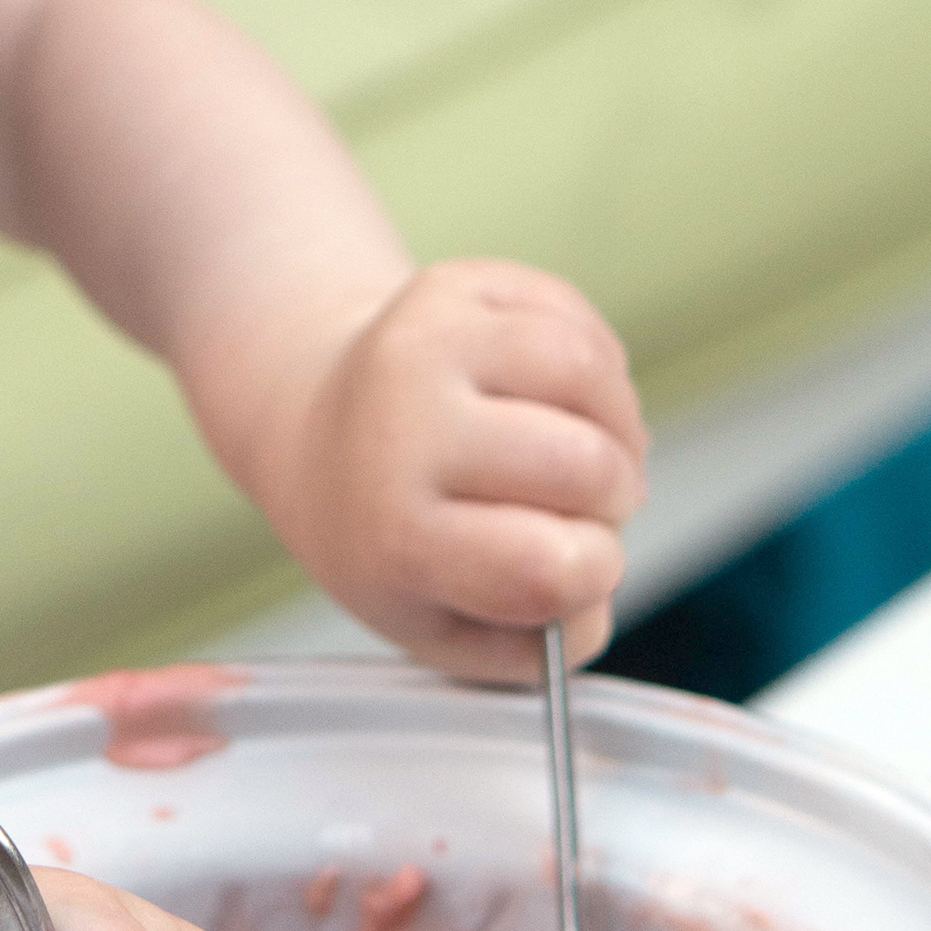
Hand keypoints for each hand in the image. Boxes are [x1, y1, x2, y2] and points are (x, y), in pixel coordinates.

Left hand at [281, 259, 647, 681]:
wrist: (314, 428)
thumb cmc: (390, 536)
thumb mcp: (443, 625)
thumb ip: (537, 645)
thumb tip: (592, 597)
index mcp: (394, 532)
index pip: (545, 566)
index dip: (590, 572)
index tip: (569, 566)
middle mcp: (401, 426)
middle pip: (587, 467)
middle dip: (610, 499)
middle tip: (574, 507)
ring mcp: (424, 342)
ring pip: (590, 373)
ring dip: (616, 426)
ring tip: (580, 450)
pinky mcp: (453, 286)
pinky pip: (579, 322)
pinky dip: (596, 371)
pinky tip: (557, 400)